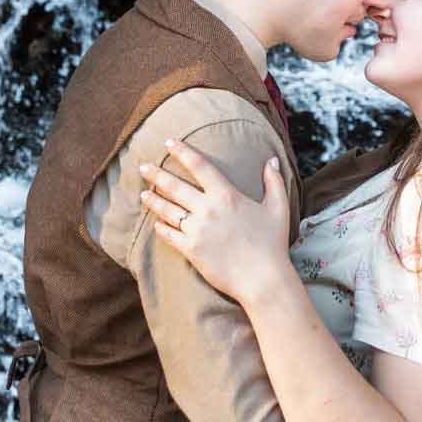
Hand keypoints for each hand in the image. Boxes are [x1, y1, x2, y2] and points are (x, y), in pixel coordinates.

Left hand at [139, 139, 293, 309]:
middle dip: (157, 174)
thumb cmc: (272, 243)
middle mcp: (208, 209)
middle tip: (142, 167)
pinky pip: (170, 235)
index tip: (169, 142)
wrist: (263, 278)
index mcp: (226, 195)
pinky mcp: (191, 250)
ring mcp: (197, 230)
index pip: (200, 166)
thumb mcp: (278, 208)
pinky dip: (161, 228)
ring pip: (168, 210)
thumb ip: (274, 181)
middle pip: (175, 186)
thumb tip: (272, 160)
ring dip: (153, 201)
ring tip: (143, 194)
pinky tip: (156, 224)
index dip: (183, 152)